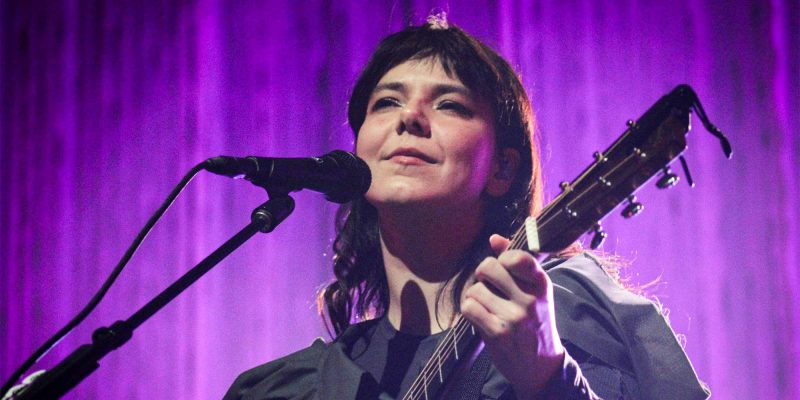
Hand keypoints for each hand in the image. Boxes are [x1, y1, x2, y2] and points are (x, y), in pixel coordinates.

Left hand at [461, 234, 563, 398]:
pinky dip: (470, 311)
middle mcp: (529, 300)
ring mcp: (514, 318)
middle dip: (482, 275)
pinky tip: (482, 317)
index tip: (502, 268)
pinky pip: (469, 308)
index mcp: (541, 284)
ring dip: (475, 296)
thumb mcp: (534, 292)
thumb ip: (516, 262)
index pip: (518, 257)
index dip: (501, 258)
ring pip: (475, 289)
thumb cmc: (535, 322)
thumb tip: (494, 238)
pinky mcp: (497, 333)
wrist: (541, 365)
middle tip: (489, 287)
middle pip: (487, 267)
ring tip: (488, 306)